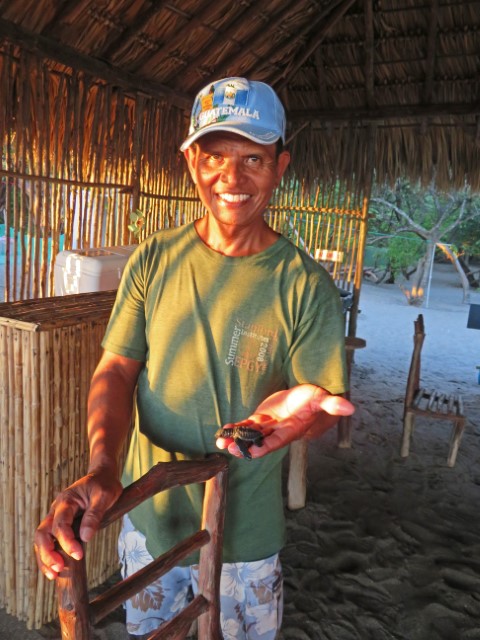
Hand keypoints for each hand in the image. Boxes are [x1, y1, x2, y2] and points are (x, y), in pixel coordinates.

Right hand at [33, 469, 122, 579]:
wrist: (102, 475)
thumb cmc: (104, 484)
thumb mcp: (105, 496)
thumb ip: (94, 514)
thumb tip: (85, 537)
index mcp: (66, 500)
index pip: (60, 524)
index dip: (67, 541)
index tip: (78, 554)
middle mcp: (56, 509)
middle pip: (43, 533)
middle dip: (48, 553)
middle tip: (59, 568)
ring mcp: (56, 517)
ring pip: (42, 539)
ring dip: (44, 557)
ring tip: (54, 574)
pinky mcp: (60, 524)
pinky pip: (49, 540)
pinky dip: (49, 555)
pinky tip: (55, 569)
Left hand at [216, 384, 353, 458]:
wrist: (305, 394)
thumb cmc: (313, 397)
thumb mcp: (321, 399)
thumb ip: (332, 404)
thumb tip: (350, 407)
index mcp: (290, 430)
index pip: (275, 442)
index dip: (263, 447)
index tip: (250, 452)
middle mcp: (277, 431)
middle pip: (258, 442)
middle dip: (243, 447)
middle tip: (228, 448)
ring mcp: (267, 426)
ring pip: (249, 436)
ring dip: (235, 439)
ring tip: (220, 441)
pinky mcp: (260, 419)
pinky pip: (245, 426)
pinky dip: (235, 429)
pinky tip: (223, 431)